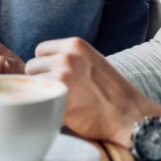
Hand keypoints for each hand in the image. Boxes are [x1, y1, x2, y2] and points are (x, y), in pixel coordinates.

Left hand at [26, 38, 160, 147]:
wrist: (129, 116)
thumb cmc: (113, 93)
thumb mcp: (92, 62)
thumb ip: (70, 59)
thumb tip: (44, 64)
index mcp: (75, 45)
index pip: (40, 50)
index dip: (45, 65)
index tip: (54, 77)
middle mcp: (67, 57)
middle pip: (32, 66)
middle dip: (40, 79)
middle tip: (56, 93)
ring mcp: (61, 76)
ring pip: (31, 84)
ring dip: (39, 94)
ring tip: (58, 103)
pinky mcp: (57, 98)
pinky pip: (36, 101)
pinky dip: (42, 108)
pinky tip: (59, 112)